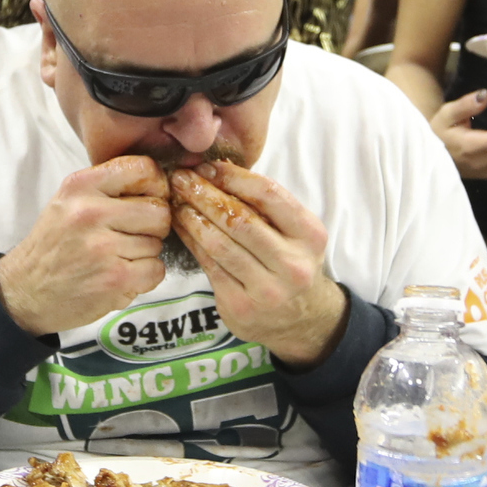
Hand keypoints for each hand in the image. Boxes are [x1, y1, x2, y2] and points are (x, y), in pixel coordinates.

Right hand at [0, 155, 170, 335]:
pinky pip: (156, 270)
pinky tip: (119, 276)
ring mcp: (102, 247)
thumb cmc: (54, 246)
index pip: (144, 169)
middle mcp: (89, 212)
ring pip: (157, 243)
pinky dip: (144, 277)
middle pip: (159, 211)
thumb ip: (107, 188)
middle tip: (131, 236)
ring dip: (144, 255)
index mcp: (80, 186)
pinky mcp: (114, 278)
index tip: (148, 200)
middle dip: (153, 227)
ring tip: (115, 258)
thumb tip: (159, 183)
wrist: (25, 290)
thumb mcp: (68, 201)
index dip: (156, 187)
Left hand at [167, 161, 346, 366]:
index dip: (234, 177)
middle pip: (240, 219)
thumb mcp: (294, 232)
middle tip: (182, 179)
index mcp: (309, 235)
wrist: (300, 319)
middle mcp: (292, 264)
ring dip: (193, 217)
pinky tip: (181, 227)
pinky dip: (192, 242)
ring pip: (220, 244)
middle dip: (205, 194)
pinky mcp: (241, 306)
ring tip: (177, 200)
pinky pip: (210, 266)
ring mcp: (267, 289)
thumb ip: (265, 205)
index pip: (269, 195)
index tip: (209, 167)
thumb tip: (216, 170)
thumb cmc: (290, 262)